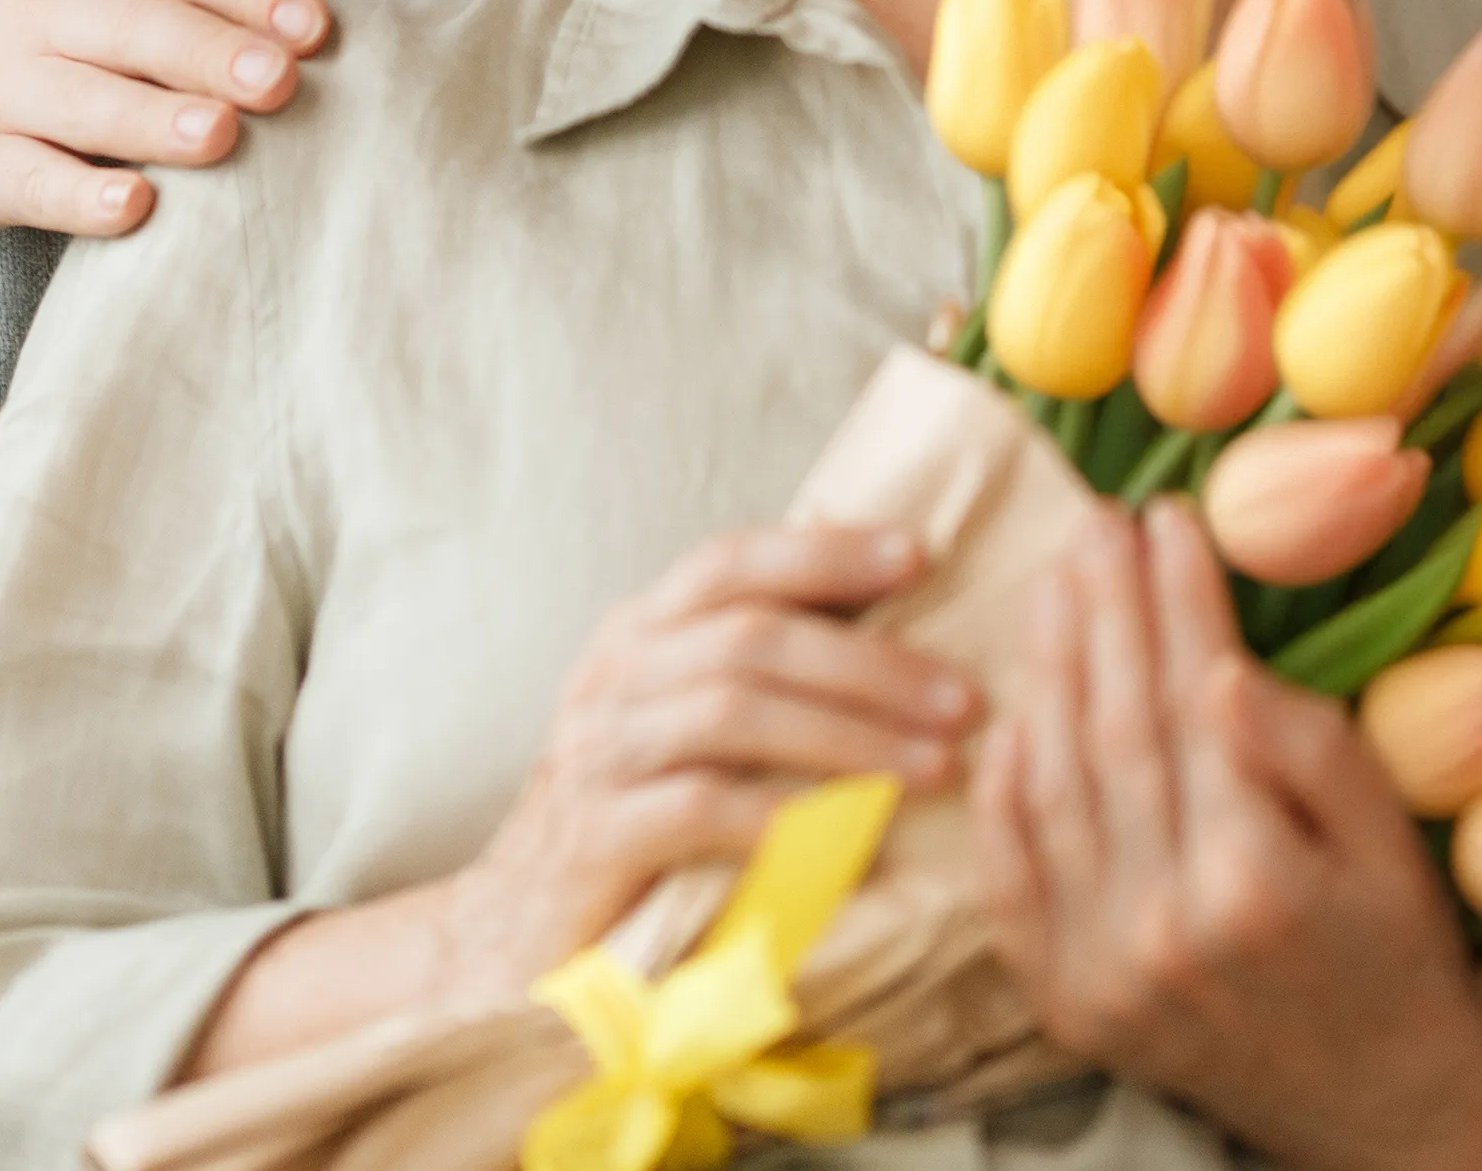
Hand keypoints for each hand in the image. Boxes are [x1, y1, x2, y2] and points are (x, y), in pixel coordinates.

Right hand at [0, 0, 331, 236]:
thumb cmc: (37, 27)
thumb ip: (190, 2)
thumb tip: (319, 50)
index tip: (316, 32)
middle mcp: (48, 11)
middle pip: (139, 28)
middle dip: (210, 52)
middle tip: (279, 82)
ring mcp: (5, 88)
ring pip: (87, 103)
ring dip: (154, 120)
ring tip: (219, 137)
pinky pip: (33, 179)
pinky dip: (82, 194)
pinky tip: (135, 208)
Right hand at [434, 523, 970, 998]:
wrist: (519, 929)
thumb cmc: (630, 817)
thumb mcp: (680, 723)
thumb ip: (751, 667)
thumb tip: (878, 607)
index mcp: (638, 631)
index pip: (732, 561)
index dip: (827, 552)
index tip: (920, 556)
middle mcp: (613, 673)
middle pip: (751, 636)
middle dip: (871, 662)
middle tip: (963, 700)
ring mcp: (599, 751)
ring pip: (734, 712)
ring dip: (849, 736)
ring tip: (934, 766)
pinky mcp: (598, 834)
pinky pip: (700, 808)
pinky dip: (786, 815)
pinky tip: (854, 835)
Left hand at [976, 503, 1481, 1170]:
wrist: (1385, 1103)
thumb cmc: (1398, 951)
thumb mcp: (1389, 840)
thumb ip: (1307, 749)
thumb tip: (1217, 664)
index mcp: (1252, 879)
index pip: (1193, 700)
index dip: (1176, 599)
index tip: (1166, 517)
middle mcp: (1161, 928)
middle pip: (1114, 729)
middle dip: (1106, 610)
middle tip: (1096, 520)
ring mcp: (1101, 973)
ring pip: (1054, 788)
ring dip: (1048, 672)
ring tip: (1056, 585)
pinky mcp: (1066, 1003)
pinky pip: (1012, 877)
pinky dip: (1003, 790)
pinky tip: (1012, 710)